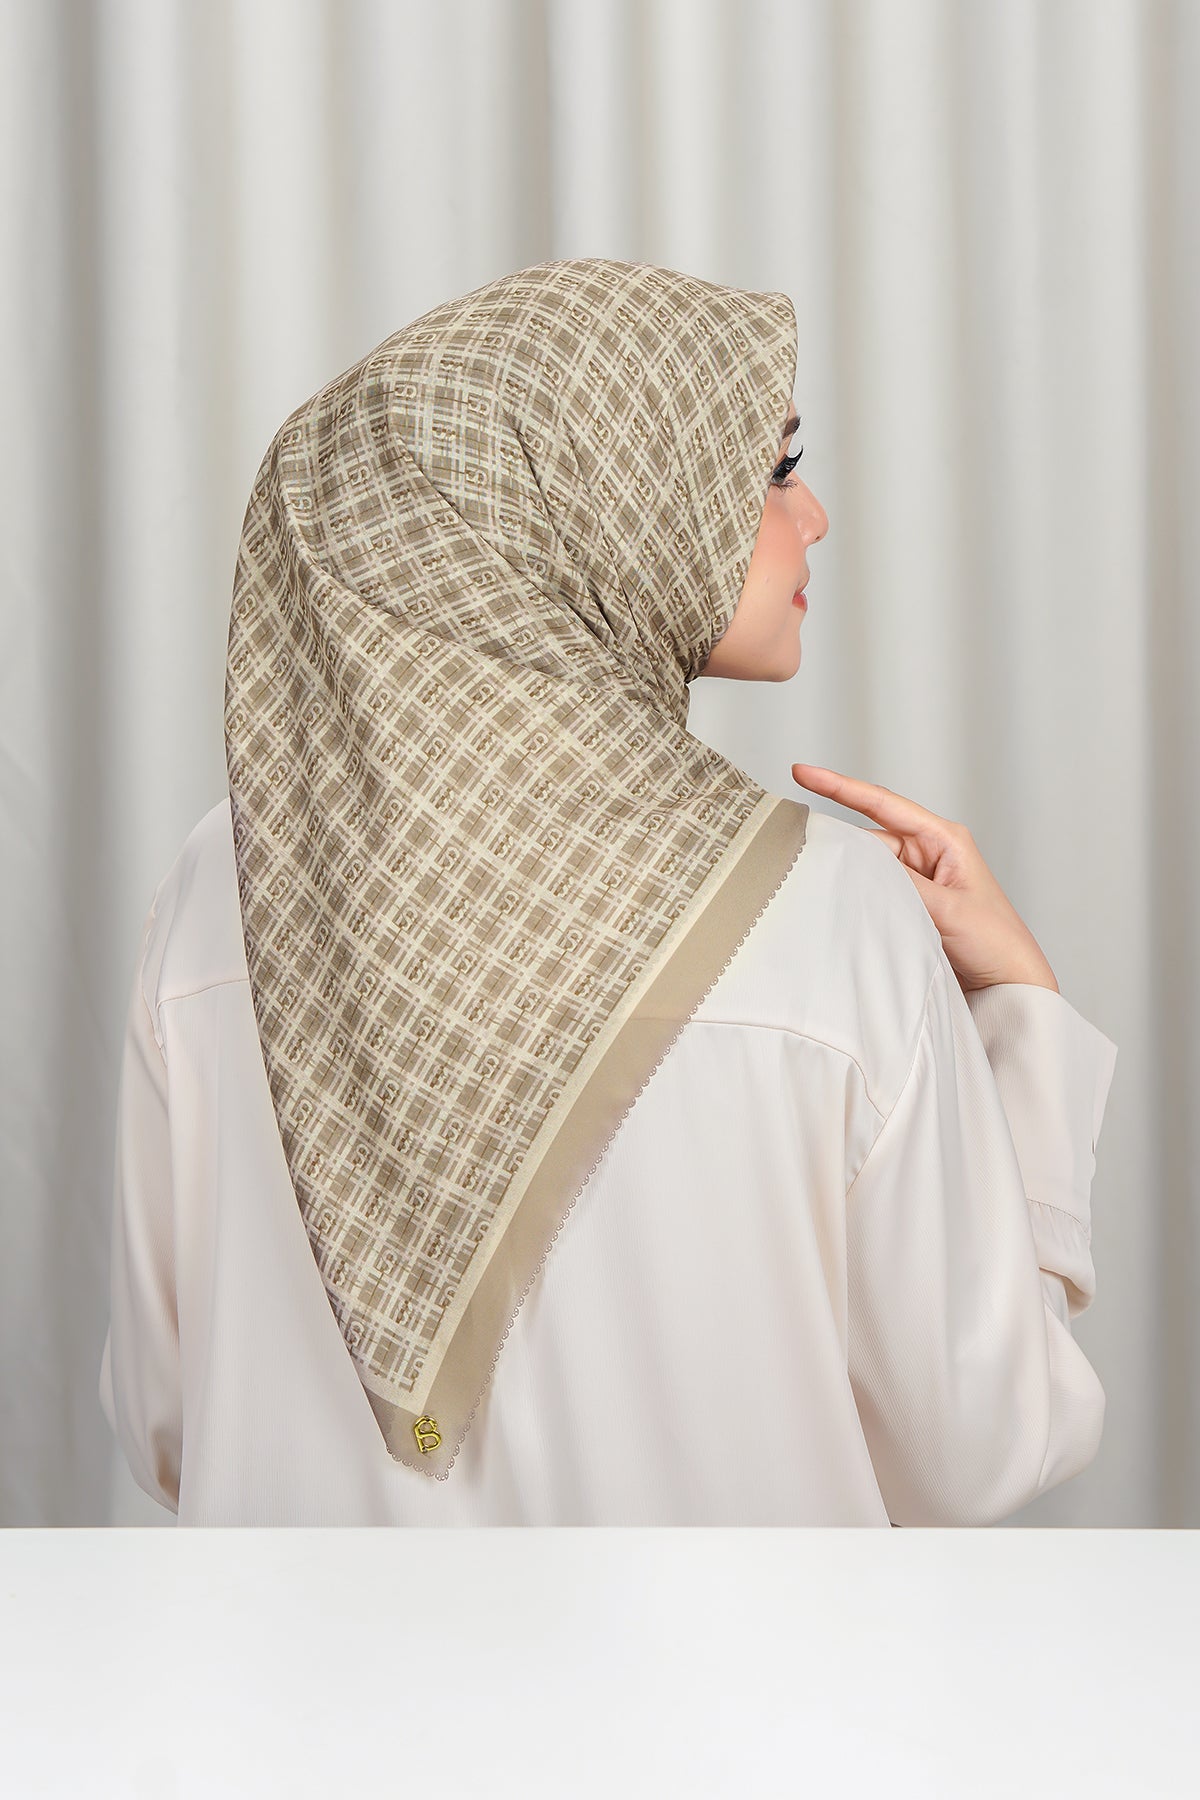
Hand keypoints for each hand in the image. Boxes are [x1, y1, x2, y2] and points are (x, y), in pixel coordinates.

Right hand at [790, 763, 1058, 995]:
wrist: (1009, 986)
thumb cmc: (996, 941)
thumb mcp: (947, 907)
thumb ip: (901, 883)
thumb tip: (856, 860)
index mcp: (943, 839)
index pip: (883, 803)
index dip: (840, 786)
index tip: (803, 772)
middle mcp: (927, 854)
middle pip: (867, 838)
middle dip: (840, 845)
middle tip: (800, 851)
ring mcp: (916, 881)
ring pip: (866, 868)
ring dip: (850, 878)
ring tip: (828, 890)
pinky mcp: (908, 906)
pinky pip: (872, 892)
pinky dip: (856, 897)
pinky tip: (843, 906)